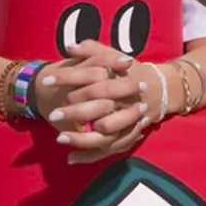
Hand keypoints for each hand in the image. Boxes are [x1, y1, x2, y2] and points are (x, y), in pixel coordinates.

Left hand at [34, 41, 157, 163]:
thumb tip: (70, 47)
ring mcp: (130, 121)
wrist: (158, 90)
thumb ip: (91, 49)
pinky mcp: (128, 137)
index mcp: (122, 76)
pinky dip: (90, 155)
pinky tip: (70, 158)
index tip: (46, 80)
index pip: (93, 76)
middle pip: (100, 107)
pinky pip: (109, 150)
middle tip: (52, 115)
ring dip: (81, 138)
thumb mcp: (112, 55)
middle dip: (74, 112)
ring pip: (106, 134)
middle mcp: (128, 100)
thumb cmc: (128, 72)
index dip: (68, 77)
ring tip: (60, 138)